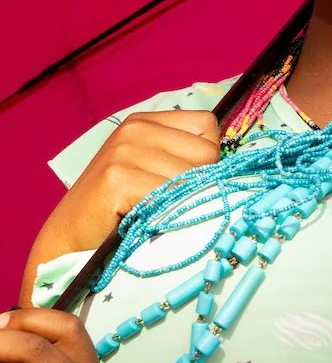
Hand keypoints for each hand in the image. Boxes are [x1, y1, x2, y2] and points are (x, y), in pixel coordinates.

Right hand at [27, 110, 219, 274]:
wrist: (67, 241)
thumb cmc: (116, 210)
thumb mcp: (150, 170)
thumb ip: (182, 158)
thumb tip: (234, 165)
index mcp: (145, 121)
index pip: (208, 126)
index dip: (206, 159)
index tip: (183, 182)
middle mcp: (135, 128)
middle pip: (207, 153)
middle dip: (197, 183)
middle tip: (166, 204)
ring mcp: (124, 150)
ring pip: (193, 178)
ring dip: (180, 204)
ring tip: (152, 213)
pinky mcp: (117, 178)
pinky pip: (170, 197)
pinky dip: (165, 216)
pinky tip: (142, 221)